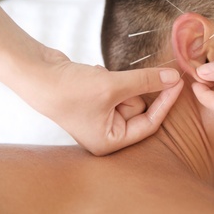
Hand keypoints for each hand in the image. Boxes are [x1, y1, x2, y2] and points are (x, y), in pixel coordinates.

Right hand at [0, 0, 182, 155]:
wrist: (35, 72)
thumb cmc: (69, 89)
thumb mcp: (113, 86)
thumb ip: (146, 81)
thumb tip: (172, 77)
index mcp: (110, 141)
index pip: (149, 123)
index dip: (165, 102)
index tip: (177, 81)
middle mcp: (106, 132)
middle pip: (139, 107)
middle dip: (131, 89)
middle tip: (114, 82)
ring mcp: (101, 116)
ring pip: (129, 94)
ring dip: (119, 81)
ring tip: (98, 79)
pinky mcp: (97, 99)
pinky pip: (118, 87)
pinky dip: (110, 78)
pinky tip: (92, 76)